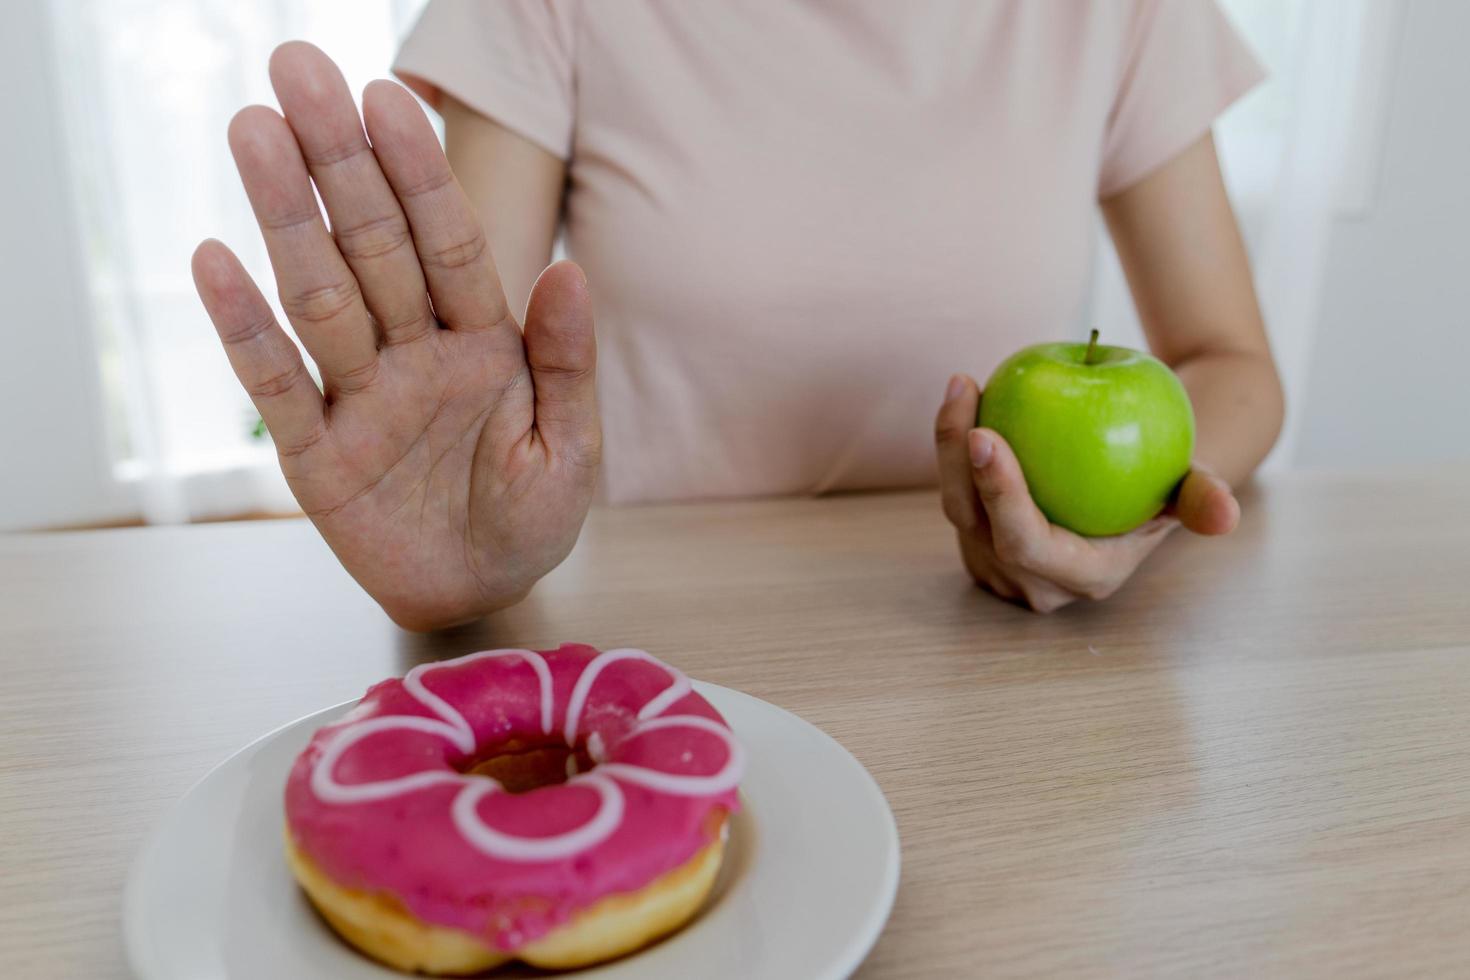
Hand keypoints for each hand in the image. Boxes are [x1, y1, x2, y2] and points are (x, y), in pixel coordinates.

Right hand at [192, 43, 598, 629]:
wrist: (483, 593)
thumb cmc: (532, 515)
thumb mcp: (571, 446)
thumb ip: (566, 362)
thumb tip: (572, 270)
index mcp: (482, 342)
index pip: (449, 243)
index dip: (421, 173)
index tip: (391, 96)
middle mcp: (415, 354)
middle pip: (373, 246)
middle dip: (340, 161)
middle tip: (297, 69)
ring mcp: (361, 397)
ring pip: (320, 295)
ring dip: (288, 218)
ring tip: (253, 130)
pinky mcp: (316, 455)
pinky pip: (278, 386)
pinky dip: (247, 329)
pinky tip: (215, 260)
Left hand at [934, 374, 1238, 612]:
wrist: (1133, 497)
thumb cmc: (1164, 483)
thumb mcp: (1190, 488)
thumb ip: (1204, 500)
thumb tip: (1226, 515)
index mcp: (1080, 579)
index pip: (1027, 544)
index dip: (1000, 495)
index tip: (986, 436)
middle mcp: (1033, 582)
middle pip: (975, 524)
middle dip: (957, 460)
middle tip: (965, 395)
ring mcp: (999, 566)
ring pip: (957, 506)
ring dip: (950, 443)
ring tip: (962, 384)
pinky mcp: (979, 541)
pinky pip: (957, 490)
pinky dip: (953, 444)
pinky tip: (962, 393)